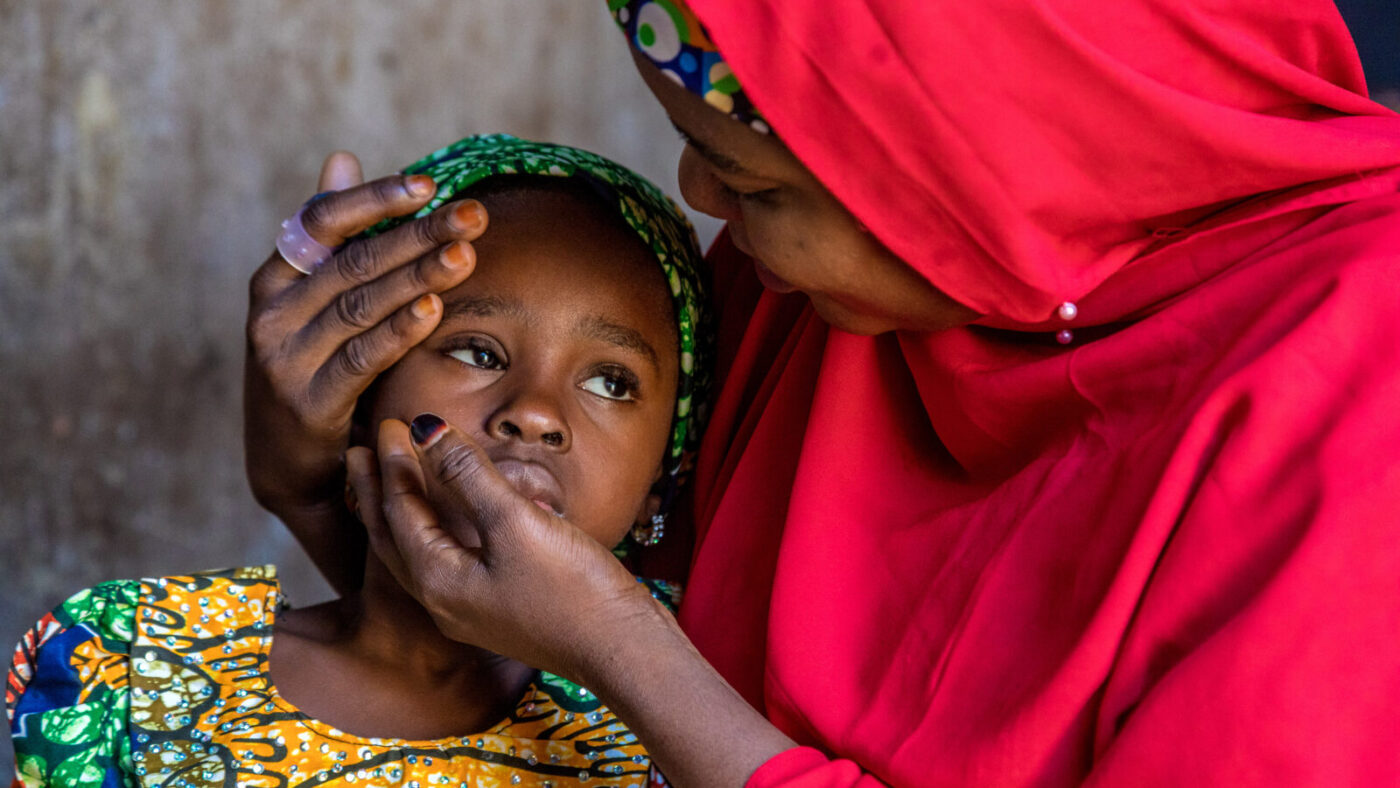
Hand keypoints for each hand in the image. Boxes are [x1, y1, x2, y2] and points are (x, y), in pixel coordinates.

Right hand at [244, 152, 488, 514]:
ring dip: (418, 277)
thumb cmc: (313, 368)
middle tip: (473, 216)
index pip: (323, 221)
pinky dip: (398, 330)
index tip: (428, 185)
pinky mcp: (308, 402)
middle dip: (418, 234)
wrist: (289, 465)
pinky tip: (434, 309)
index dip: (375, 199)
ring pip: (362, 306)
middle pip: (354, 261)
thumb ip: (332, 237)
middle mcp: (272, 312)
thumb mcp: (313, 303)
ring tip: (464, 255)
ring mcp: (286, 358)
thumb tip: (343, 157)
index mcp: (275, 279)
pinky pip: (361, 357)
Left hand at [347, 415, 661, 680]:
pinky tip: (456, 518)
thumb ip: (468, 474)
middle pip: (394, 536)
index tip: (392, 422)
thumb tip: (427, 431)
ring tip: (397, 479)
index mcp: (437, 580)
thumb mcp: (515, 522)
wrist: (622, 650)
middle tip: (358, 454)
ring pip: (422, 550)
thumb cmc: (571, 589)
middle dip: (377, 491)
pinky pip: (452, 561)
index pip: (400, 510)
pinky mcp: (499, 609)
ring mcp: (471, 609)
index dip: (393, 463)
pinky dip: (441, 530)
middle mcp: (444, 600)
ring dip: (406, 511)